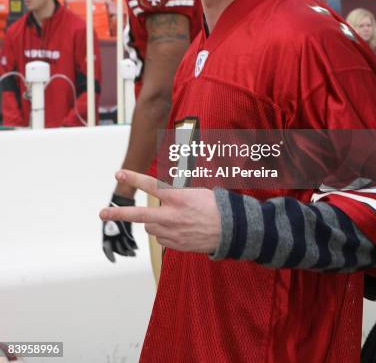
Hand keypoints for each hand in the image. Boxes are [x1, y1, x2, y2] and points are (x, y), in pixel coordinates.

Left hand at [100, 171, 220, 253]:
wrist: (232, 231)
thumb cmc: (216, 207)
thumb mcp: (195, 192)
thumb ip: (175, 194)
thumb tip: (161, 196)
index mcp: (178, 197)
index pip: (151, 185)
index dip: (133, 178)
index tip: (119, 172)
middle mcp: (172, 215)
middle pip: (138, 215)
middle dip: (118, 213)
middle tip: (101, 212)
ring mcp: (172, 232)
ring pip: (150, 226)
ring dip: (153, 221)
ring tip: (171, 218)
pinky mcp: (176, 245)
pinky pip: (161, 238)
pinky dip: (164, 232)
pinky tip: (179, 229)